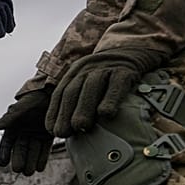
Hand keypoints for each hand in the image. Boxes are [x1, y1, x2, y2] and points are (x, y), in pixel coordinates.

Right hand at [0, 88, 53, 174]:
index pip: (7, 143)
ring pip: (32, 151)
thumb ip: (8, 119)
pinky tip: (40, 167)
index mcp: (14, 126)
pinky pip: (44, 149)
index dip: (4, 153)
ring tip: (29, 172)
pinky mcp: (48, 135)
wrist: (53, 92)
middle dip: (19, 160)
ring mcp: (36, 134)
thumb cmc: (34, 98)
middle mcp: (24, 132)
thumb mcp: (21, 109)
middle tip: (18, 170)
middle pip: (20, 149)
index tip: (2, 164)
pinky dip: (42, 158)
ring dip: (30, 161)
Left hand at [46, 47, 164, 136]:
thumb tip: (71, 131)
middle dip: (65, 113)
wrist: (132, 51)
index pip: (60, 94)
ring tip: (81, 127)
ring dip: (84, 108)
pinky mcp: (124, 71)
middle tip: (63, 133)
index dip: (54, 112)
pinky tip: (106, 114)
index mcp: (74, 73)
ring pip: (91, 87)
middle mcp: (86, 69)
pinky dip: (110, 100)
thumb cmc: (107, 76)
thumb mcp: (89, 82)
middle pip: (72, 91)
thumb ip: (79, 101)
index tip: (52, 131)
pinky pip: (116, 85)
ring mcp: (105, 69)